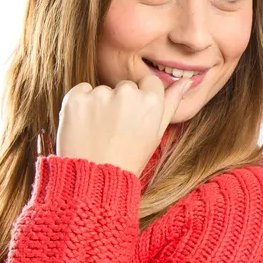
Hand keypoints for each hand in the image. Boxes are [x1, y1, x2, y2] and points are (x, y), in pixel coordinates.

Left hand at [56, 74, 192, 176]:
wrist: (93, 181)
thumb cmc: (129, 158)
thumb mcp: (156, 133)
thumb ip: (171, 103)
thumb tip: (187, 81)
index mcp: (151, 101)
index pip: (148, 83)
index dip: (140, 101)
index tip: (133, 119)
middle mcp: (127, 93)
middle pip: (125, 86)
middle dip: (121, 102)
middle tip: (115, 131)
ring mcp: (99, 95)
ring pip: (103, 90)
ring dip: (99, 105)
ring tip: (99, 132)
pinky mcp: (75, 99)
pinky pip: (80, 91)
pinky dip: (80, 105)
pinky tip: (83, 126)